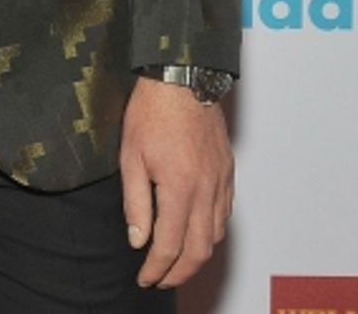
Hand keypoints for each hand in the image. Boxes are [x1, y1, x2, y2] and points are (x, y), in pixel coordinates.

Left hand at [119, 76, 233, 288]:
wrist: (182, 78)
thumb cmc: (152, 111)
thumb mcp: (130, 156)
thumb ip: (135, 203)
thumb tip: (138, 240)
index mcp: (180, 188)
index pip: (169, 246)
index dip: (156, 269)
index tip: (144, 277)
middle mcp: (206, 190)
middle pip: (198, 251)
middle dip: (179, 273)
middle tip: (160, 279)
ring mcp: (221, 181)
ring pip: (217, 236)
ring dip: (197, 257)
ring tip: (177, 263)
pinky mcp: (227, 171)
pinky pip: (225, 214)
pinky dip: (212, 233)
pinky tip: (198, 233)